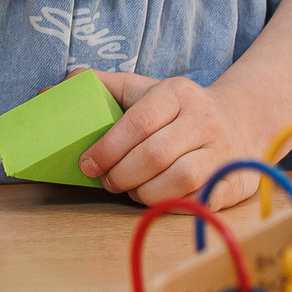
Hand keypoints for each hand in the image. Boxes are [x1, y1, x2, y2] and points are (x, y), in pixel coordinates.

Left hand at [80, 72, 265, 208]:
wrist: (242, 120)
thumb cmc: (178, 108)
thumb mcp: (144, 88)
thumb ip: (101, 86)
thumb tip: (49, 91)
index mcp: (176, 93)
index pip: (137, 122)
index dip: (108, 147)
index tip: (87, 163)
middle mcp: (204, 120)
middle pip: (155, 154)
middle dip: (121, 174)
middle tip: (106, 181)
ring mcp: (222, 151)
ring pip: (179, 180)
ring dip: (145, 192)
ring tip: (130, 191)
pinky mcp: (234, 182)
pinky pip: (198, 200)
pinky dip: (171, 204)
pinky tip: (156, 199)